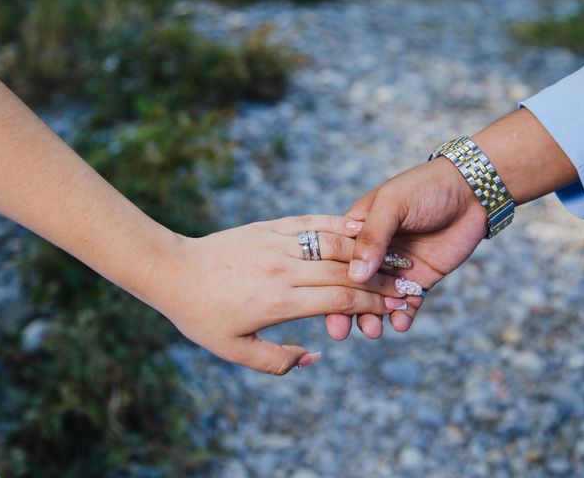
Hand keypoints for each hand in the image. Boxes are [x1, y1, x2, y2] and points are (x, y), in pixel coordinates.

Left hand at [145, 215, 407, 373]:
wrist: (172, 270)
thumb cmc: (201, 315)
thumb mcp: (234, 350)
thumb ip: (276, 360)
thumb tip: (313, 356)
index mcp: (278, 302)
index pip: (340, 301)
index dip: (373, 304)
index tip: (398, 306)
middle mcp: (283, 269)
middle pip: (344, 274)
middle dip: (381, 281)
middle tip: (411, 283)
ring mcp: (277, 244)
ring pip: (333, 245)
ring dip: (368, 252)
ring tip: (396, 256)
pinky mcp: (269, 227)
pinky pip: (311, 222)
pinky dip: (337, 225)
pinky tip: (359, 227)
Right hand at [325, 157, 487, 339]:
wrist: (471, 192)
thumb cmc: (424, 188)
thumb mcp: (392, 204)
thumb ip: (372, 237)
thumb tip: (355, 275)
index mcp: (356, 231)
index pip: (334, 262)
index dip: (326, 285)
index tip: (323, 306)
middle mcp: (373, 253)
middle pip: (353, 287)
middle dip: (346, 310)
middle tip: (341, 331)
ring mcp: (396, 269)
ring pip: (377, 301)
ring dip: (372, 317)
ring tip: (374, 330)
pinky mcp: (419, 280)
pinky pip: (407, 305)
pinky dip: (402, 317)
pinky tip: (400, 323)